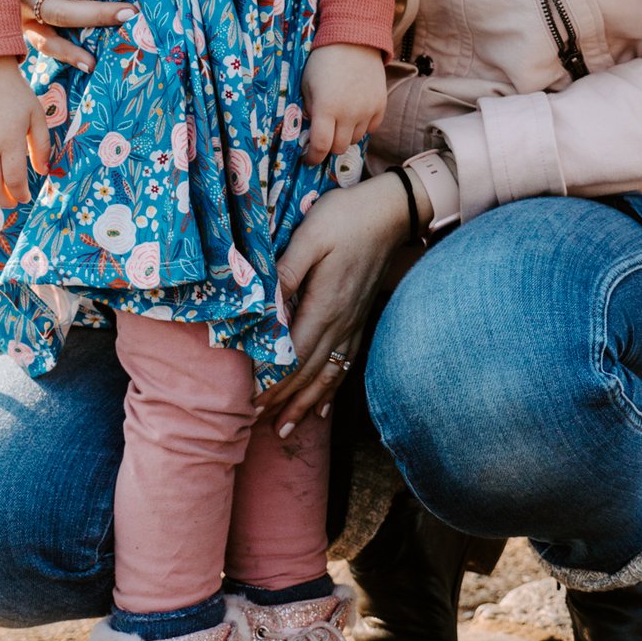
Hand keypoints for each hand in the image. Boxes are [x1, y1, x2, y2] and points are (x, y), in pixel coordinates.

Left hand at [260, 171, 417, 436]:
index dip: (274, 382)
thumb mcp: (310, 236)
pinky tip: (323, 408)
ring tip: (287, 428)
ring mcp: (353, 323)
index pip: (294, 356)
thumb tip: (264, 305)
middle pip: (310, 373)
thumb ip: (287, 272)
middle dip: (285, 400)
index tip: (252, 403)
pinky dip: (331, 389)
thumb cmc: (345, 218)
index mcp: (324, 305)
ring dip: (306, 403)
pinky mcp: (359, 318)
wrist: (389, 212)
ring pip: (328, 375)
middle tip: (260, 424)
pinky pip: (345, 363)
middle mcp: (340, 323)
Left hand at [301, 43, 386, 160]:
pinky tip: (354, 115)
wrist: (354, 40)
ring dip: (345, 135)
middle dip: (328, 146)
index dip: (313, 157)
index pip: (321, 146)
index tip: (309, 159)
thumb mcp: (306, 84)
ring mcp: (367, 110)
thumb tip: (311, 129)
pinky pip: (371, 128)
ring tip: (339, 120)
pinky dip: (361, 127)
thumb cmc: (323, 61)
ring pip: (355, 139)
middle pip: (339, 147)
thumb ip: (309, 109)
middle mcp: (349, 114)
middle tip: (323, 136)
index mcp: (326, 108)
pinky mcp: (381, 105)